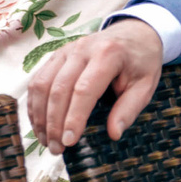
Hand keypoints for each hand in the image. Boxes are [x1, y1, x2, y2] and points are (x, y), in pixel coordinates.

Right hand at [25, 21, 163, 153]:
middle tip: (56, 149)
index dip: (74, 117)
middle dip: (54, 122)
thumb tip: (113, 134)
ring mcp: (65, 50)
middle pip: (59, 88)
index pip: (84, 89)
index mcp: (108, 54)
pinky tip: (38, 124)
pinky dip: (34, 104)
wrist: (134, 32)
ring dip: (40, 115)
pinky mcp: (56, 55)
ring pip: (42, 83)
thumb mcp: (146, 85)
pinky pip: (38, 79)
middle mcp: (82, 49)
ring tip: (45, 141)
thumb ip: (129, 108)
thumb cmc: (141, 61)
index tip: (69, 142)